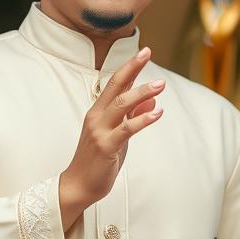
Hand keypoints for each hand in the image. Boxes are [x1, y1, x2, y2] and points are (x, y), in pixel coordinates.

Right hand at [58, 47, 164, 227]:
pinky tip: (158, 113)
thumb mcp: (118, 135)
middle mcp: (96, 116)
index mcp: (98, 111)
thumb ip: (133, 117)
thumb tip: (153, 102)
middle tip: (147, 53)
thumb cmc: (98, 160)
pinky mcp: (106, 146)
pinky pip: (126, 129)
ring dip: (141, 93)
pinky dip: (143, 119)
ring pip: (121, 105)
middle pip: (115, 86)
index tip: (144, 52)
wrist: (79, 185)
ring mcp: (100, 131)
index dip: (129, 67)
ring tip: (160, 85)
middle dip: (131, 68)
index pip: (114, 83)